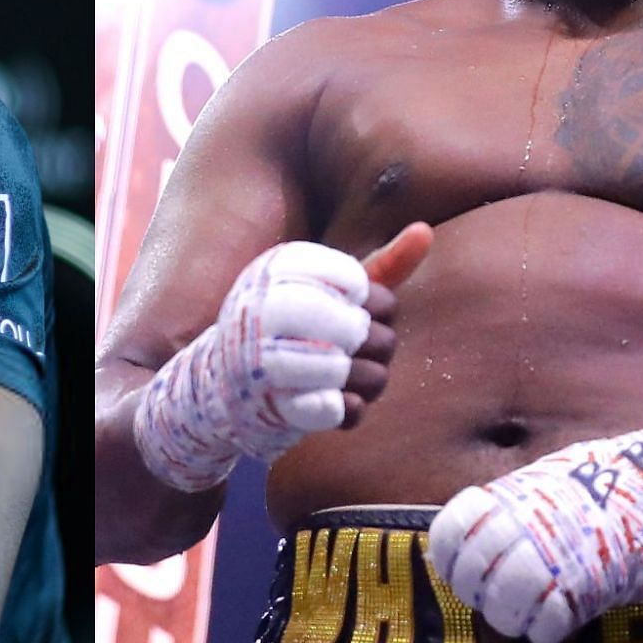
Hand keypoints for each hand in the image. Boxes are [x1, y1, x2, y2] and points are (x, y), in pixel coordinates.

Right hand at [134, 222, 432, 491]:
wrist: (218, 386)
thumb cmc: (289, 330)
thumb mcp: (328, 292)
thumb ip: (380, 267)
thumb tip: (425, 231)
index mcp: (280, 269)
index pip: (367, 288)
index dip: (377, 305)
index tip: (356, 313)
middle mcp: (267, 308)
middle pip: (366, 331)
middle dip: (376, 346)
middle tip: (356, 352)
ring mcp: (266, 358)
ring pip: (360, 374)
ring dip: (368, 382)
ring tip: (349, 379)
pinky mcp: (273, 404)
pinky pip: (344, 410)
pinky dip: (347, 411)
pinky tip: (333, 402)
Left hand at [428, 419, 642, 642]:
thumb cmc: (598, 484)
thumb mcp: (539, 483)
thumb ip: (506, 514)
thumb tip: (476, 546)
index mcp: (501, 500)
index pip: (446, 538)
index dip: (452, 561)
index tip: (467, 569)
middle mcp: (513, 530)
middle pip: (469, 583)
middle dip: (483, 596)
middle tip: (505, 596)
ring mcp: (543, 563)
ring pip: (500, 614)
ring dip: (514, 619)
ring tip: (534, 610)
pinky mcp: (576, 593)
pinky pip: (542, 631)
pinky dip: (548, 631)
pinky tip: (562, 617)